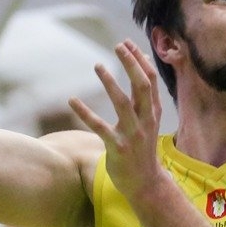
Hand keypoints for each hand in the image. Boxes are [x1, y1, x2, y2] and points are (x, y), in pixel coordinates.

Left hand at [68, 40, 165, 201]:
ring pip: (122, 103)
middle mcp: (145, 121)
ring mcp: (132, 135)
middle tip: (118, 46)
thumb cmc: (143, 148)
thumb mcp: (149, 121)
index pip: (151, 80)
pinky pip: (99, 127)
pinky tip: (72, 100)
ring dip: (110, 82)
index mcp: (153, 113)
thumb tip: (143, 64)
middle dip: (131, 64)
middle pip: (142, 87)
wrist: (146, 183)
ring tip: (98, 65)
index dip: (140, 60)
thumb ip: (145, 97)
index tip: (127, 43)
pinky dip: (85, 113)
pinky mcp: (117, 148)